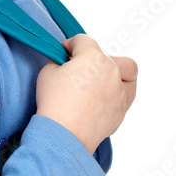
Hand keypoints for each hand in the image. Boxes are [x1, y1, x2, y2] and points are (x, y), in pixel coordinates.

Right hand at [35, 34, 138, 153]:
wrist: (63, 135)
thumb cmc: (55, 104)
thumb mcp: (47, 73)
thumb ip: (57, 62)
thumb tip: (62, 63)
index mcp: (93, 58)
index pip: (83, 41)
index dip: (70, 45)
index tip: (63, 53)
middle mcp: (112, 72)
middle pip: (109, 55)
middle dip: (94, 58)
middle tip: (80, 68)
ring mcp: (120, 92)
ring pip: (128, 73)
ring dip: (114, 72)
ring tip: (101, 79)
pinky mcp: (121, 110)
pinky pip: (126, 95)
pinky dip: (116, 93)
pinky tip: (102, 97)